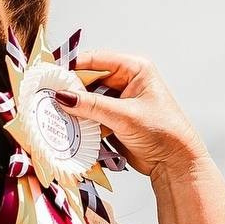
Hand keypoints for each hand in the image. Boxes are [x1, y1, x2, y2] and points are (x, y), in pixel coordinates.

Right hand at [56, 50, 207, 179]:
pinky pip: (92, 115)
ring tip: (55, 112)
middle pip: (90, 79)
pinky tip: (68, 125)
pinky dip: (81, 120)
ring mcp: (120, 101)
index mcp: (135, 69)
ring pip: (89, 99)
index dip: (74, 66)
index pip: (97, 60)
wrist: (175, 163)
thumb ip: (92, 106)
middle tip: (49, 96)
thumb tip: (62, 97)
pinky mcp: (114, 120)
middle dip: (72, 89)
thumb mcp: (124, 116)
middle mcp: (127, 82)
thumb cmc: (163, 133)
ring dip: (75, 107)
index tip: (52, 74)